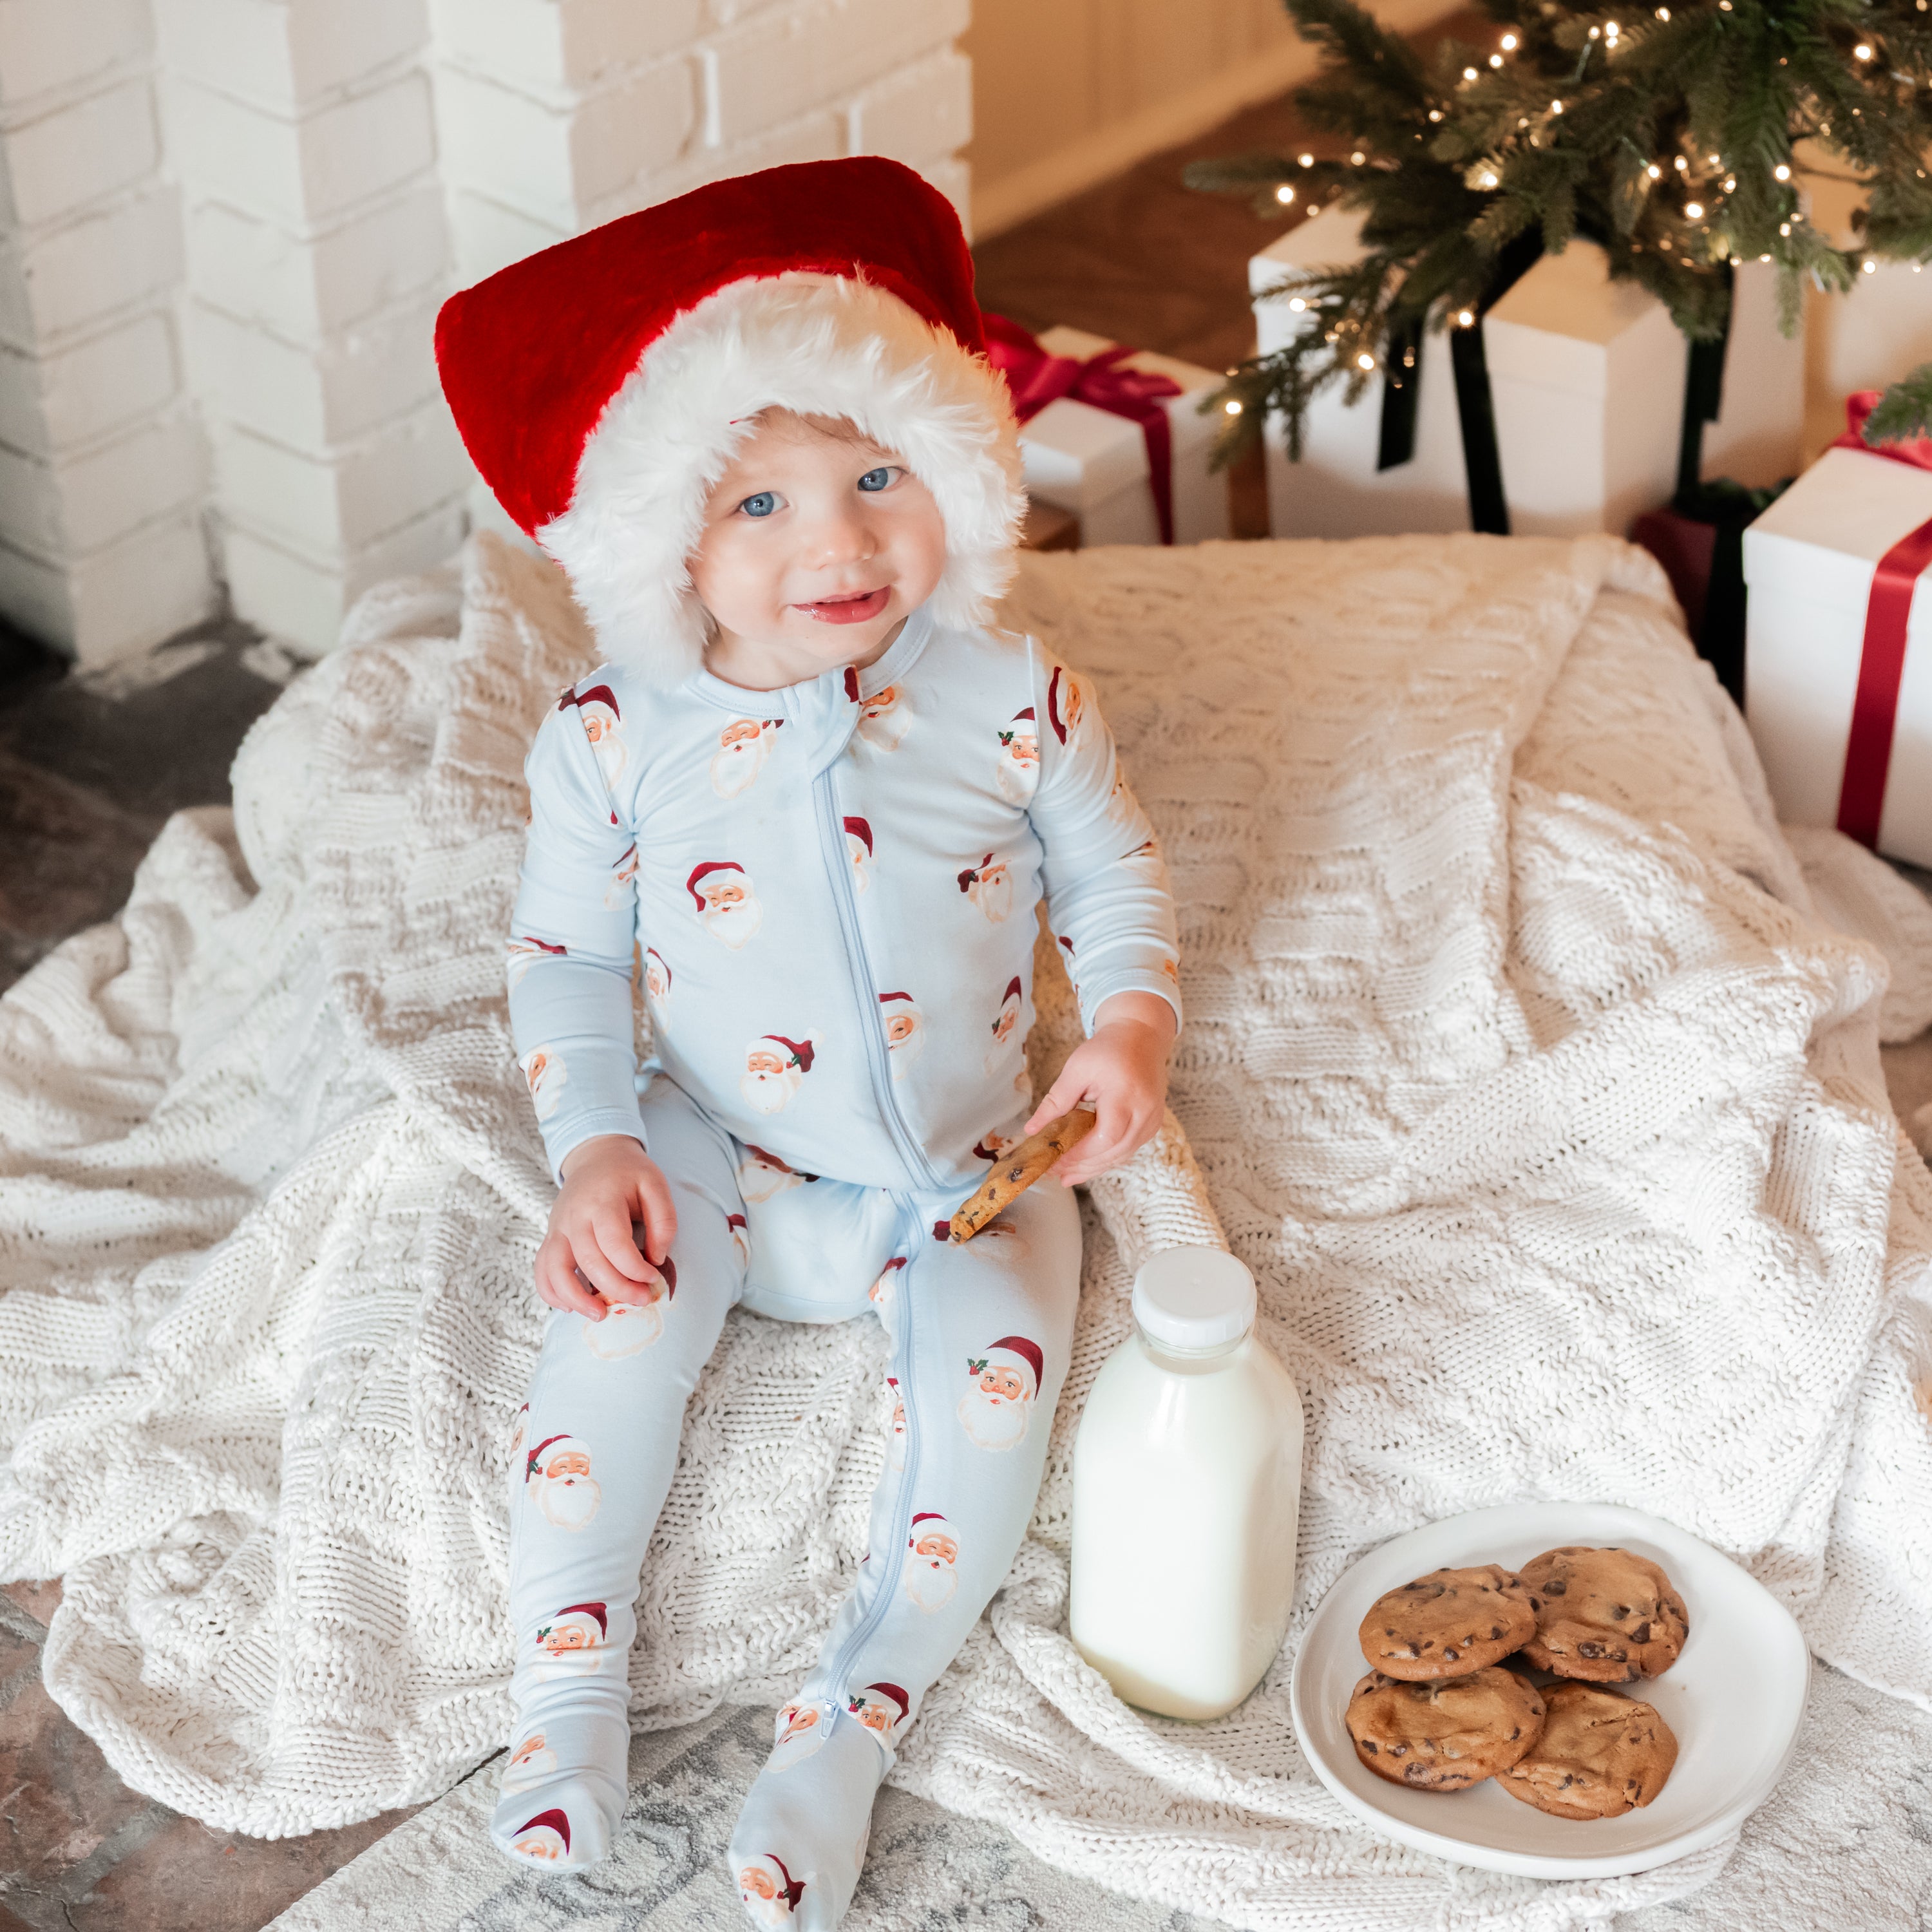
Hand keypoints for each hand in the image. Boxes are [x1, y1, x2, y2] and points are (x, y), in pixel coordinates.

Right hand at [536, 1134, 677, 1320]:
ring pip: (555, 1269)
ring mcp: (557, 1227)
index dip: (635, 1268)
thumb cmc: (629, 1173)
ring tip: (600, 1315)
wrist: (596, 1156)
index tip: (654, 1278)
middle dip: (616, 1288)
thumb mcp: (655, 1185)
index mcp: (602, 1201)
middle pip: (589, 1261)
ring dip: (576, 1298)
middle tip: (642, 1300)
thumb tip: (656, 1258)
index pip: (614, 1243)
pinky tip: (571, 1307)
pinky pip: (542, 1268)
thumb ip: (664, 1221)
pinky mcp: (551, 1236)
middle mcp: (574, 1217)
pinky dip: (551, 1292)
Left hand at [1023, 991, 1174, 1187]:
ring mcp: (1152, 1120)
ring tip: (1066, 1176)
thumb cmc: (1108, 1049)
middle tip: (1054, 1174)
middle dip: (1083, 1167)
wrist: (1142, 1036)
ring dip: (1094, 1168)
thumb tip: (1031, 1129)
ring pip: (1122, 1155)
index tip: (1054, 1161)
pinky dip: (1107, 1159)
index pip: (1105, 1137)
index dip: (1079, 1154)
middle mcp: (1145, 1112)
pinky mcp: (1152, 1124)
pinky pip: (1129, 1149)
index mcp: (1126, 1095)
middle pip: (1114, 1152)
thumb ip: (1056, 1101)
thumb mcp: (1077, 1069)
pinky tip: (1087, 1164)